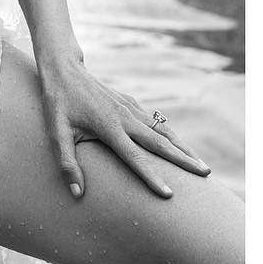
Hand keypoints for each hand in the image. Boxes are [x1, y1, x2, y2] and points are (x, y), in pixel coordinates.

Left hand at [38, 56, 210, 199]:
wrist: (64, 69)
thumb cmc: (58, 103)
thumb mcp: (56, 132)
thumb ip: (66, 163)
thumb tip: (76, 193)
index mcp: (108, 127)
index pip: (134, 157)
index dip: (151, 176)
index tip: (169, 194)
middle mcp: (124, 117)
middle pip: (159, 142)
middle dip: (183, 160)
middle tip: (206, 175)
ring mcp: (129, 108)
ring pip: (162, 130)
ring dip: (183, 147)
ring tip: (202, 164)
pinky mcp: (130, 103)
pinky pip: (155, 121)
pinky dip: (170, 134)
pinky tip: (179, 145)